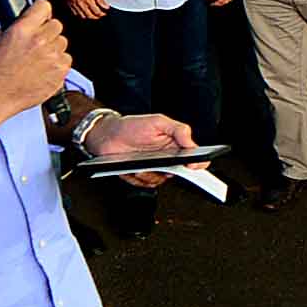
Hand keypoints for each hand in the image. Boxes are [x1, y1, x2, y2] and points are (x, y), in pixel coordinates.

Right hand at [0, 3, 73, 120]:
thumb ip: (15, 26)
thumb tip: (26, 20)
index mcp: (23, 30)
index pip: (44, 6)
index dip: (41, 12)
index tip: (40, 17)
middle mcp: (40, 41)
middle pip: (57, 24)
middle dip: (47, 31)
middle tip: (36, 43)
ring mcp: (52, 57)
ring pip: (63, 43)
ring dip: (53, 48)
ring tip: (37, 60)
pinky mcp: (60, 72)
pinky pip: (66, 60)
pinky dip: (57, 64)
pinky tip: (43, 70)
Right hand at [59, 0, 110, 21]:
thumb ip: (100, 0)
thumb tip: (106, 6)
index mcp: (88, 0)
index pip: (97, 12)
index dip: (102, 14)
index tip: (104, 13)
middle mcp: (81, 5)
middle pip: (90, 16)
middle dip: (96, 17)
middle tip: (99, 15)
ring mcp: (75, 6)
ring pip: (83, 16)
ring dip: (89, 16)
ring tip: (93, 14)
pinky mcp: (70, 6)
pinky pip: (76, 14)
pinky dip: (81, 15)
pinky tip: (84, 12)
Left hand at [80, 109, 197, 188]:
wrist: (108, 134)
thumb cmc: (132, 126)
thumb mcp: (158, 121)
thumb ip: (179, 130)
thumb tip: (192, 145)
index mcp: (175, 146)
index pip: (195, 159)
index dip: (199, 164)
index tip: (193, 164)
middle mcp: (167, 160)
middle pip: (180, 173)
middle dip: (173, 171)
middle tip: (164, 164)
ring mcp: (154, 170)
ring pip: (161, 180)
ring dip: (152, 173)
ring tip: (141, 163)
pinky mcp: (141, 177)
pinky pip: (145, 184)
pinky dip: (139, 177)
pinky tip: (132, 167)